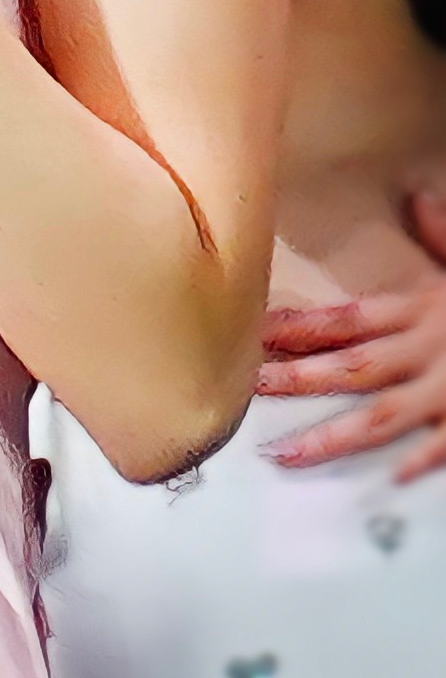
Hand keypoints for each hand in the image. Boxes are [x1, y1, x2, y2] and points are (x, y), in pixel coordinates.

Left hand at [257, 249, 445, 483]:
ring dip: (331, 436)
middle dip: (299, 379)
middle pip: (353, 366)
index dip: (300, 324)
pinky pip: (444, 444)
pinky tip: (387, 479)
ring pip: (382, 415)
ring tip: (284, 453)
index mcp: (422, 310)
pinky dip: (420, 461)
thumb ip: (441, 236)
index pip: (348, 317)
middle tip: (250, 388)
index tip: (255, 332)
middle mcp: (429, 348)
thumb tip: (417, 198)